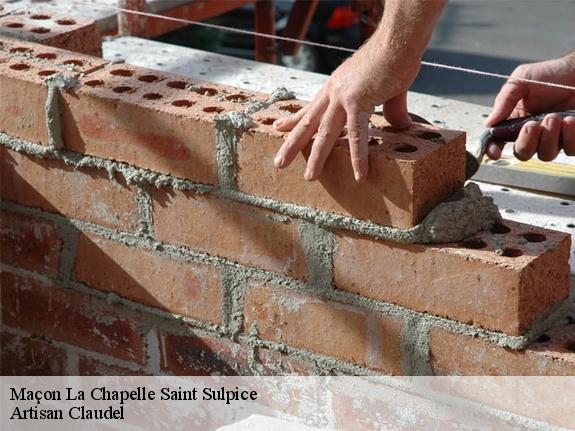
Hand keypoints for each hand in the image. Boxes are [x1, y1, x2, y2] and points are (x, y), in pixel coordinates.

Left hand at [272, 42, 418, 181]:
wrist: (398, 40)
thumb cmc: (393, 58)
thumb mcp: (387, 89)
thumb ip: (391, 111)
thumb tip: (402, 127)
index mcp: (335, 87)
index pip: (310, 108)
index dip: (293, 120)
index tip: (279, 128)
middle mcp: (333, 93)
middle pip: (308, 123)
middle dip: (292, 144)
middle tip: (278, 162)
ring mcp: (343, 97)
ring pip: (325, 133)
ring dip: (316, 157)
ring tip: (310, 177)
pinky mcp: (359, 102)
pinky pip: (357, 135)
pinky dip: (358, 157)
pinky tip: (359, 175)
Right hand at [485, 53, 574, 160]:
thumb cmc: (552, 73)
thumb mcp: (520, 80)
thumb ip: (504, 101)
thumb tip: (489, 123)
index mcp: (515, 121)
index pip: (499, 142)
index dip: (494, 150)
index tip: (496, 152)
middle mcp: (533, 133)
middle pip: (522, 154)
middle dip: (526, 142)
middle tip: (533, 124)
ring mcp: (554, 138)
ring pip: (546, 155)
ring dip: (549, 137)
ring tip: (556, 117)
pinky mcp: (573, 138)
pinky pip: (569, 150)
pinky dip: (570, 137)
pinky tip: (571, 120)